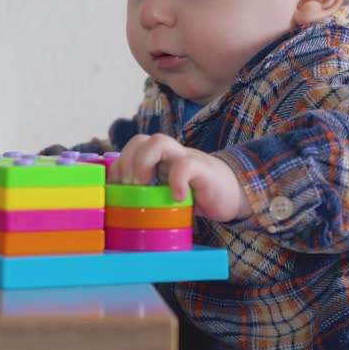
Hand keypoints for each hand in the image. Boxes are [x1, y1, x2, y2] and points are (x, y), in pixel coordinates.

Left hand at [109, 134, 251, 222]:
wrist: (233, 194)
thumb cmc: (196, 196)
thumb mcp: (168, 195)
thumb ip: (149, 195)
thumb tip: (122, 210)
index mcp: (159, 159)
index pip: (131, 148)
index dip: (118, 165)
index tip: (115, 189)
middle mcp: (170, 154)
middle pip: (140, 139)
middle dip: (127, 162)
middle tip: (130, 188)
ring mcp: (186, 158)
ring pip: (159, 141)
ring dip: (144, 163)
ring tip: (145, 186)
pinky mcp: (203, 169)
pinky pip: (185, 165)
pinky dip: (176, 181)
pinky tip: (177, 198)